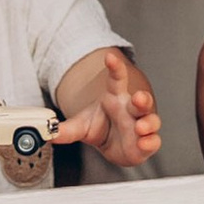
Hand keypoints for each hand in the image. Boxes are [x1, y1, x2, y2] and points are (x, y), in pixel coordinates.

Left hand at [56, 48, 161, 170]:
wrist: (112, 145)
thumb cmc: (101, 127)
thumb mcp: (81, 126)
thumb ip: (67, 130)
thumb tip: (49, 132)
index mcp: (116, 98)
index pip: (117, 79)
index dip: (115, 67)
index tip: (110, 58)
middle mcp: (131, 110)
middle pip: (141, 99)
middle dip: (142, 98)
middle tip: (138, 98)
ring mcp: (140, 126)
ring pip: (151, 119)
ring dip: (149, 121)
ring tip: (141, 126)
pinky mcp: (145, 143)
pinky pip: (154, 141)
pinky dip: (151, 142)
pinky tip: (145, 142)